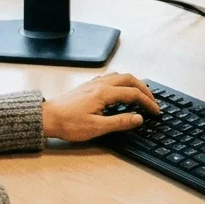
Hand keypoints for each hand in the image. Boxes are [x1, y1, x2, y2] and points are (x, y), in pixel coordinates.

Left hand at [41, 72, 159, 140]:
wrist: (48, 117)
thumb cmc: (69, 124)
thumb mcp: (97, 127)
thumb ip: (120, 122)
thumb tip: (139, 118)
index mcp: (104, 93)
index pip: (133, 94)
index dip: (147, 102)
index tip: (156, 112)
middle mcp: (99, 84)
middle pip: (129, 79)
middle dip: (144, 89)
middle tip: (153, 101)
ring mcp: (93, 83)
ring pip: (119, 76)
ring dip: (133, 83)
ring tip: (140, 95)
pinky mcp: (87, 86)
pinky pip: (109, 78)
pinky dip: (121, 82)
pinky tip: (120, 91)